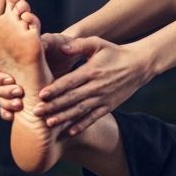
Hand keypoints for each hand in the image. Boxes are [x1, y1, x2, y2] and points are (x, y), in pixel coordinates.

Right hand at [0, 33, 78, 119]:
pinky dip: (7, 113)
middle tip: (19, 93)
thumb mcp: (55, 43)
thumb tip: (42, 43)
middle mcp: (8, 73)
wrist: (69, 59)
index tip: (12, 80)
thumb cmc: (60, 47)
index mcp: (9, 59)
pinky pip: (7, 109)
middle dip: (3, 92)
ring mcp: (13, 87)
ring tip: (20, 105)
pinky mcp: (22, 99)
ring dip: (6, 103)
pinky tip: (13, 117)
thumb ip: (46, 42)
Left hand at [33, 37, 153, 135]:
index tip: (41, 95)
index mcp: (91, 71)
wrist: (139, 65)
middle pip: (71, 98)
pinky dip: (82, 125)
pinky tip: (69, 132)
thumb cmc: (114, 52)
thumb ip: (79, 45)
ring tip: (49, 124)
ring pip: (80, 110)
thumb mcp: (98, 43)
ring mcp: (103, 98)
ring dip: (64, 118)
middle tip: (36, 112)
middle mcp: (96, 87)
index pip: (70, 82)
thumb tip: (61, 48)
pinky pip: (93, 118)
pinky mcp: (109, 106)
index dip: (55, 89)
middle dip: (53, 106)